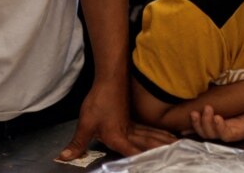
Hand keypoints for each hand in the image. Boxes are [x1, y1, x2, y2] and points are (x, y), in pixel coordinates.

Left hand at [59, 79, 176, 161]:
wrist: (110, 79)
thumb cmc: (99, 101)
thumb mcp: (85, 124)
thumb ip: (78, 143)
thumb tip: (65, 157)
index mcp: (118, 137)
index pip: (132, 153)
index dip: (141, 160)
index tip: (153, 165)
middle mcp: (128, 132)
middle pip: (148, 143)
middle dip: (162, 149)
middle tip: (178, 151)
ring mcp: (132, 123)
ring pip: (151, 135)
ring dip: (163, 140)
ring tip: (176, 143)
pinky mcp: (132, 116)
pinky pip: (148, 128)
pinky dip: (157, 132)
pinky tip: (162, 133)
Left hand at [189, 105, 243, 141]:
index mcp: (239, 131)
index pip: (226, 135)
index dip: (219, 128)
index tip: (218, 116)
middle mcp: (228, 131)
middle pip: (212, 134)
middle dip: (206, 124)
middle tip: (208, 108)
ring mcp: (221, 126)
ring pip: (205, 132)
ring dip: (198, 124)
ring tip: (195, 112)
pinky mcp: (216, 120)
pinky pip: (202, 126)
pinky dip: (192, 127)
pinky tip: (183, 127)